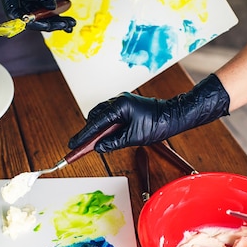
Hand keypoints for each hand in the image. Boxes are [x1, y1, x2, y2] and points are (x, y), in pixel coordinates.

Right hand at [0, 0, 75, 31]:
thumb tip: (51, 8)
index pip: (17, 15)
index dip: (32, 22)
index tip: (49, 25)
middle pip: (31, 17)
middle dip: (49, 23)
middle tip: (67, 26)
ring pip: (39, 13)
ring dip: (55, 19)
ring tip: (72, 23)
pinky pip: (44, 5)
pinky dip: (55, 10)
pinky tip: (68, 15)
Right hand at [68, 74, 229, 152]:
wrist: (174, 116)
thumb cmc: (157, 124)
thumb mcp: (133, 138)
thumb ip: (113, 142)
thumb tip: (98, 147)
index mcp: (119, 105)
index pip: (96, 122)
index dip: (83, 135)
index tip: (72, 144)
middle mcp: (119, 100)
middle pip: (95, 115)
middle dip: (88, 131)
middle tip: (80, 146)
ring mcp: (123, 101)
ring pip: (102, 115)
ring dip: (97, 129)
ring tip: (94, 143)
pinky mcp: (127, 105)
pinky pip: (111, 114)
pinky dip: (106, 125)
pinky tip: (106, 136)